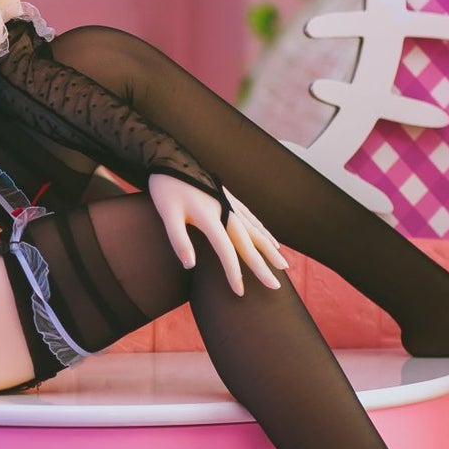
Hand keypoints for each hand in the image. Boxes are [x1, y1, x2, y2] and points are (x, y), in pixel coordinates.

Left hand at [147, 177, 288, 296]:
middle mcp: (225, 209)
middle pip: (248, 242)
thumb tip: (190, 266)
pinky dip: (264, 231)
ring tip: (283, 265)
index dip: (233, 272)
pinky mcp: (229, 197)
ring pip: (255, 230)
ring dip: (269, 249)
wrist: (169, 157)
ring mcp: (229, 202)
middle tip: (276, 285)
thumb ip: (178, 240)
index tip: (240, 292)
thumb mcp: (166, 214)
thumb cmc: (165, 188)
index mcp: (209, 216)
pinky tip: (272, 240)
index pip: (226, 250)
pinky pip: (252, 218)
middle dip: (263, 265)